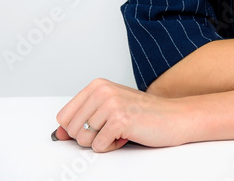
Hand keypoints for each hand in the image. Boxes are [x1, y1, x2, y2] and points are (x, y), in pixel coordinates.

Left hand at [53, 77, 188, 150]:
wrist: (175, 117)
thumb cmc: (144, 114)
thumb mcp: (108, 111)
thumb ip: (82, 120)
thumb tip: (58, 134)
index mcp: (97, 85)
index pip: (64, 117)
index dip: (77, 129)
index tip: (96, 127)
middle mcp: (102, 91)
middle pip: (72, 130)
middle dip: (90, 137)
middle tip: (112, 129)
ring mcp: (111, 104)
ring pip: (83, 140)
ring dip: (102, 142)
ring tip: (121, 131)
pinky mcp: (120, 120)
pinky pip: (99, 146)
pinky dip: (113, 147)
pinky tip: (128, 135)